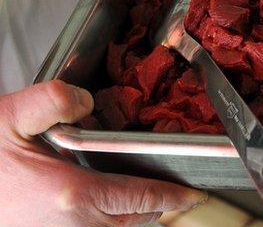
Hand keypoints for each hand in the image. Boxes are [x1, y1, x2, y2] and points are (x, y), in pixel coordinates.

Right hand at [0, 80, 206, 226]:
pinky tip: (103, 204)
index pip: (141, 199)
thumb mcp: (10, 116)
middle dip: (154, 205)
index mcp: (73, 196)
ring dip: (131, 215)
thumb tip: (88, 100)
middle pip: (132, 219)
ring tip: (143, 197)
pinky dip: (108, 220)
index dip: (173, 198)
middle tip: (170, 190)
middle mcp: (72, 225)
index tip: (193, 197)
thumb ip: (53, 100)